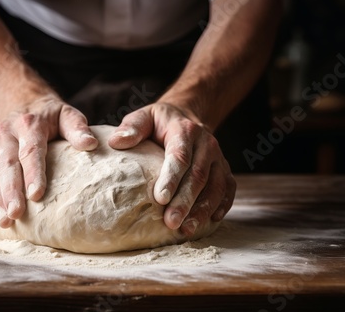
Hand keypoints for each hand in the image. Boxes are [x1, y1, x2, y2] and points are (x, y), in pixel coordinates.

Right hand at [0, 96, 97, 227]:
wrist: (23, 104)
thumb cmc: (51, 116)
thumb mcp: (67, 115)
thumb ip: (77, 128)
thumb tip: (91, 144)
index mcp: (29, 124)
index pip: (31, 151)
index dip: (33, 173)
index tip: (36, 195)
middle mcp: (7, 134)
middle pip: (7, 165)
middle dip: (10, 191)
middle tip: (16, 214)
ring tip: (5, 221)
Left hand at [108, 102, 235, 235]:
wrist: (188, 114)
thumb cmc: (160, 121)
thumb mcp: (144, 117)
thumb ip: (132, 127)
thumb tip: (116, 142)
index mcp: (185, 130)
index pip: (180, 157)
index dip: (171, 178)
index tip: (160, 199)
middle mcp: (206, 143)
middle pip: (198, 175)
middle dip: (185, 201)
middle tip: (171, 222)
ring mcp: (218, 157)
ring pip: (215, 186)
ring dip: (203, 209)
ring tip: (187, 229)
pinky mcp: (224, 169)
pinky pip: (228, 188)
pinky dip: (222, 205)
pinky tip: (211, 221)